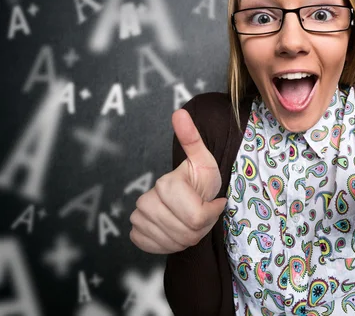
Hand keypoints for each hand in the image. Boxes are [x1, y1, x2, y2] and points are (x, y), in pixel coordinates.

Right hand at [129, 109, 226, 253]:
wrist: (185, 196)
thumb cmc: (199, 179)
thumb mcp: (203, 160)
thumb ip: (192, 138)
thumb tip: (180, 112)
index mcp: (166, 184)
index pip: (197, 217)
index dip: (211, 214)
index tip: (214, 203)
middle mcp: (146, 201)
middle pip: (187, 233)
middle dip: (202, 228)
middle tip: (203, 214)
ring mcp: (138, 219)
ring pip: (174, 243)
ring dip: (189, 237)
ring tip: (191, 221)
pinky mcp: (136, 234)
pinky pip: (158, 247)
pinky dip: (172, 244)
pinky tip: (176, 229)